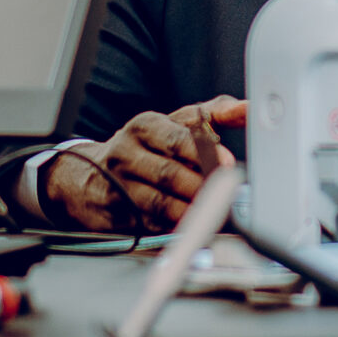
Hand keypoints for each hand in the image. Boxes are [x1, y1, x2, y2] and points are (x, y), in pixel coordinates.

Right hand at [45, 96, 246, 231]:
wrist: (90, 174)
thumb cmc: (146, 146)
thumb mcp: (173, 123)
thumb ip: (213, 114)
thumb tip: (248, 107)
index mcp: (144, 126)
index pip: (175, 138)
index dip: (204, 152)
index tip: (228, 163)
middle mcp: (126, 153)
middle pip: (169, 174)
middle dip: (202, 187)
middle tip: (228, 196)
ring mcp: (118, 186)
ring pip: (159, 204)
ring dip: (193, 211)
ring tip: (217, 214)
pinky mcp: (115, 215)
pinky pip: (150, 226)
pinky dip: (176, 229)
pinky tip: (195, 227)